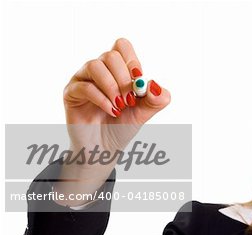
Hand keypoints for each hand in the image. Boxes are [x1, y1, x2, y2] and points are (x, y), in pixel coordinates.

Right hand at [55, 38, 170, 203]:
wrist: (105, 148)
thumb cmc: (123, 126)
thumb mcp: (145, 112)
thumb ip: (156, 99)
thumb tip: (154, 85)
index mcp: (117, 69)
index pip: (122, 46)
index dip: (133, 62)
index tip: (138, 83)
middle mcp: (99, 70)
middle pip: (110, 54)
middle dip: (124, 78)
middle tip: (130, 99)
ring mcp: (83, 79)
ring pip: (95, 66)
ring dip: (112, 86)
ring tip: (120, 106)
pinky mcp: (71, 93)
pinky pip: (84, 87)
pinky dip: (102, 99)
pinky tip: (111, 111)